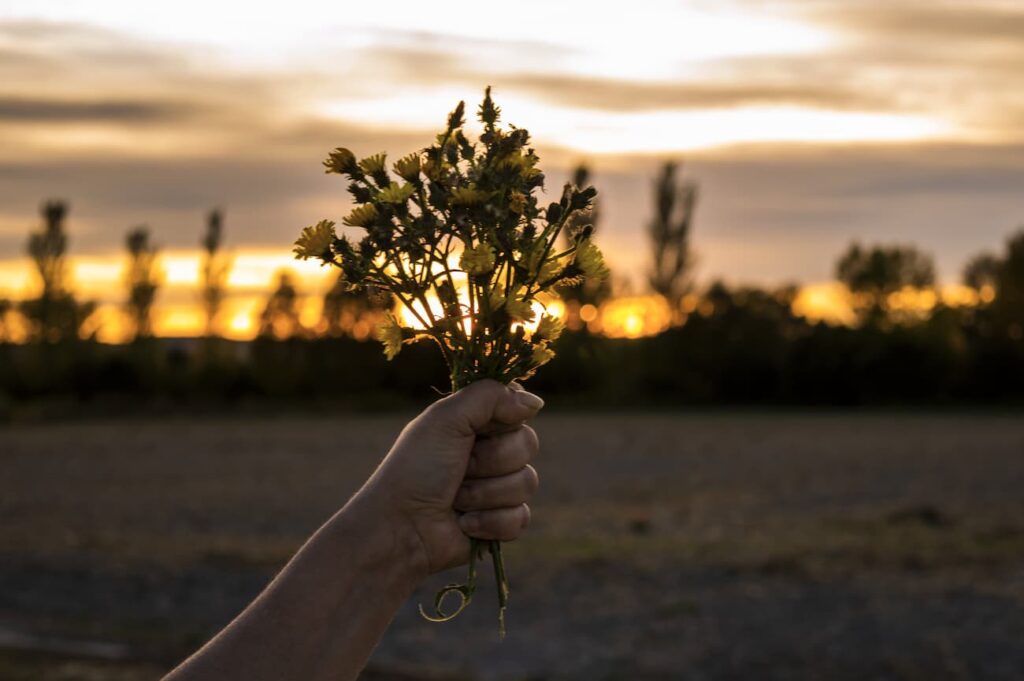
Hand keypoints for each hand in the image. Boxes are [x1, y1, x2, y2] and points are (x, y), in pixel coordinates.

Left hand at [357, 380, 542, 575]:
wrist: (401, 527)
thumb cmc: (416, 468)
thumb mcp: (446, 419)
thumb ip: (490, 397)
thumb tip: (536, 402)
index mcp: (476, 423)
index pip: (518, 409)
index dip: (504, 421)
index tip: (477, 430)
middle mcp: (489, 452)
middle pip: (528, 444)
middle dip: (491, 460)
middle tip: (460, 467)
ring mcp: (497, 488)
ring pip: (527, 482)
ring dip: (485, 493)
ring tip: (456, 499)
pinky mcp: (500, 523)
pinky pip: (520, 517)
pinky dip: (490, 521)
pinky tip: (465, 524)